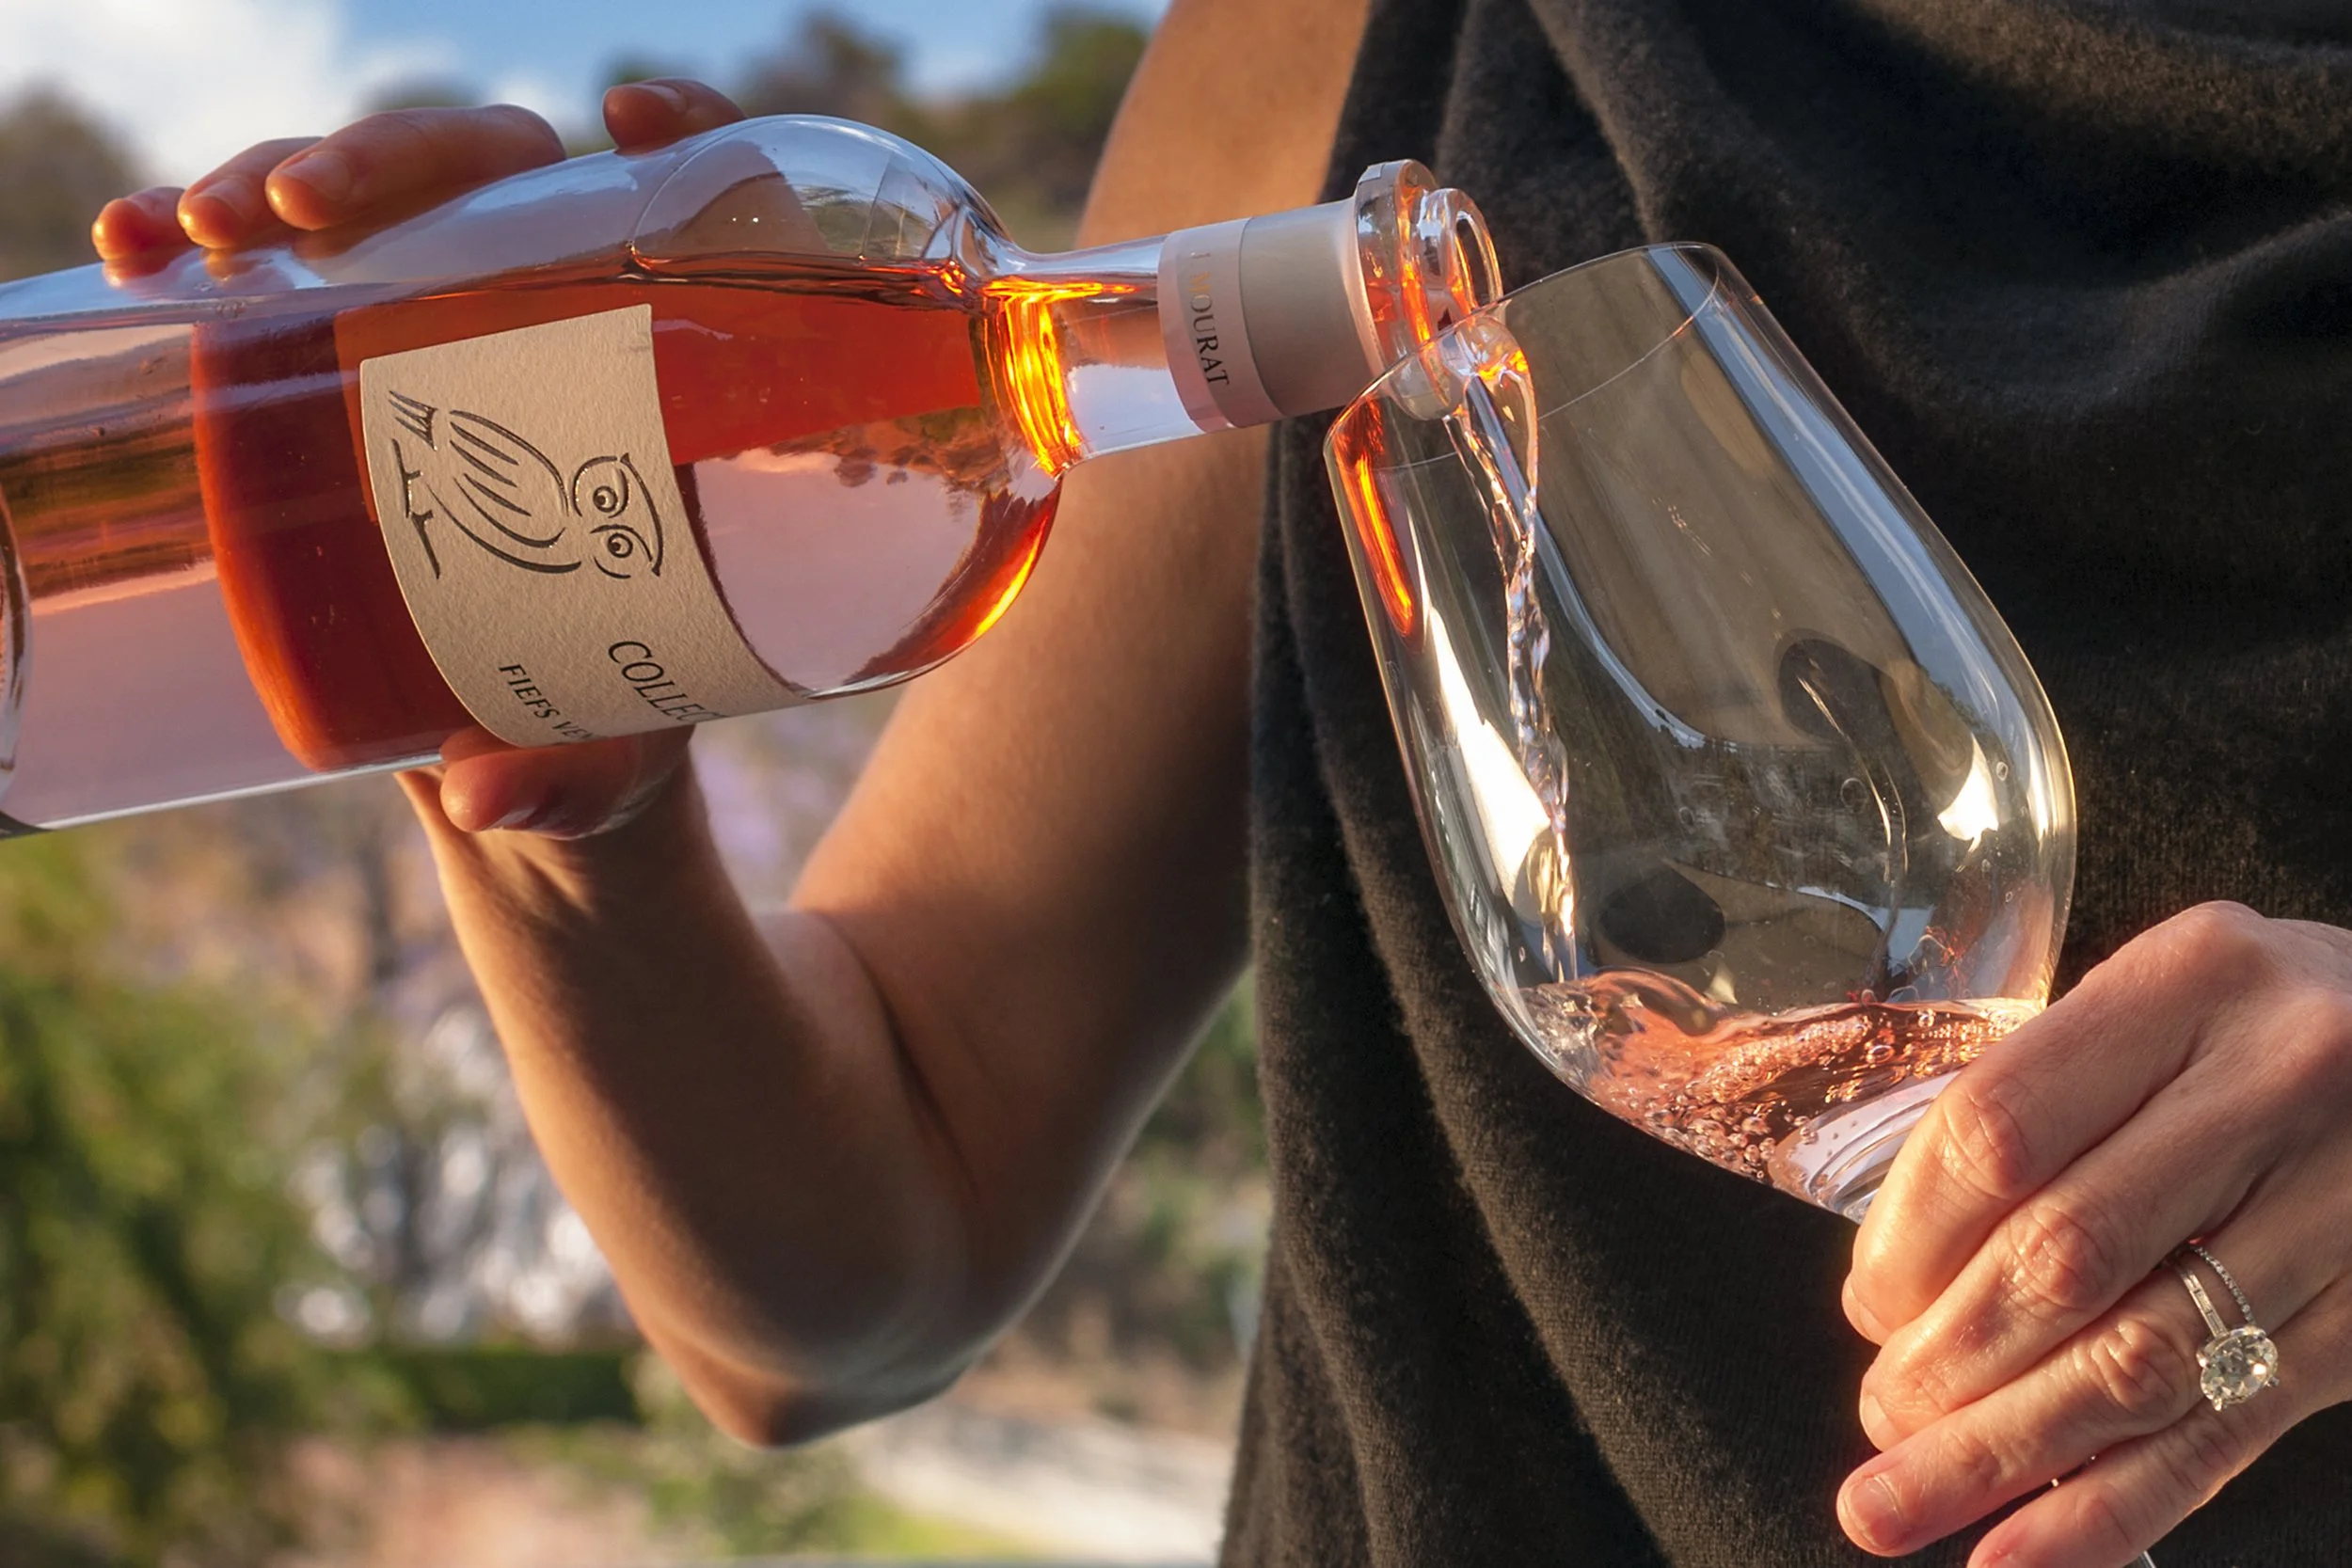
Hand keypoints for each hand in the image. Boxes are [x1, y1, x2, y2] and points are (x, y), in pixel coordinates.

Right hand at [92, 82, 747, 836]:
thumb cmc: (619, 732)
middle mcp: (571, 328)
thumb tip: (486, 793)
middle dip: (405, 159)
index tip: (634, 119)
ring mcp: (451, 340)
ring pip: (381, 208)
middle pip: (509, 182)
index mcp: (683, 386)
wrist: (534, 771)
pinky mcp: (349, 376)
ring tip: (197, 232)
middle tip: (318, 212)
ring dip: (280, 180)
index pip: (709, 215)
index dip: (692, 142)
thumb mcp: (621, 747)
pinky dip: (201, 247)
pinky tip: (134, 247)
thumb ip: (581, 769)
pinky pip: (282, 279)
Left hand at [1838, 902, 2351, 1564]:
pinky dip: (2116, 1506)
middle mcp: (2277, 1083)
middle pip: (2064, 1257)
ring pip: (2141, 1362)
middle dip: (1947, 1362)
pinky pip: (2230, 1431)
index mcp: (2191, 982)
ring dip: (2002, 1452)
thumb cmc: (2274, 1027)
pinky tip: (2021, 1551)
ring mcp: (2346, 1204)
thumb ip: (2052, 1104)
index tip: (1870, 1304)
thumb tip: (1903, 1284)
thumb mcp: (2171, 1004)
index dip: (1909, 1238)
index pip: (2000, 1131)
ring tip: (1899, 1503)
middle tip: (1880, 1418)